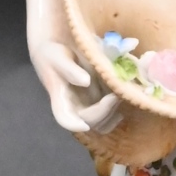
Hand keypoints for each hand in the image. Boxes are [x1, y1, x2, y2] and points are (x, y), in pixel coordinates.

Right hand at [29, 22, 121, 137]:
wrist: (57, 50)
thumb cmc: (53, 54)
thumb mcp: (58, 57)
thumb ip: (71, 71)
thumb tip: (86, 82)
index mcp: (60, 98)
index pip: (64, 118)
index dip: (73, 124)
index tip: (84, 125)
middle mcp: (73, 108)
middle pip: (89, 122)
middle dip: (104, 111)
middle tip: (115, 95)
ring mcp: (86, 107)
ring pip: (101, 124)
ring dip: (112, 113)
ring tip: (120, 94)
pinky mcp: (97, 103)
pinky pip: (109, 117)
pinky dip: (117, 111)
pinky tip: (122, 96)